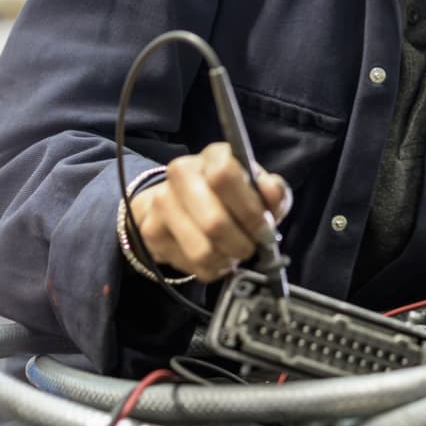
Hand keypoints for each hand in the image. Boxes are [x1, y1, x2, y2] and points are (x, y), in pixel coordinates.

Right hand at [130, 142, 292, 282]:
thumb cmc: (231, 196)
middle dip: (241, 244)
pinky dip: (212, 268)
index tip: (264, 227)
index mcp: (213, 156)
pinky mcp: (152, 231)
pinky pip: (190, 265)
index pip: (224, 176)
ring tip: (233, 253)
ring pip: (202, 250)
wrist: (182, 203)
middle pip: (213, 222)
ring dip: (226, 259)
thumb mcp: (258, 189)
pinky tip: (216, 257)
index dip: (249, 209)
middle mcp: (181, 173)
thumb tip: (272, 192)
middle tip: (251, 247)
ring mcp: (162, 202)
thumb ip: (273, 191)